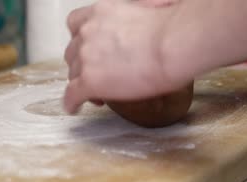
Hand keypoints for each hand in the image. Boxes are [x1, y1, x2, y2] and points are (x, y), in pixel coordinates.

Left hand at [64, 0, 186, 113]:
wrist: (173, 44)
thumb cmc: (171, 28)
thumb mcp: (150, 8)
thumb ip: (140, 12)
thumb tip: (157, 10)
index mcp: (102, 11)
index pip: (77, 24)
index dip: (82, 40)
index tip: (89, 48)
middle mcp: (88, 32)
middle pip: (73, 51)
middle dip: (82, 62)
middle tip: (97, 72)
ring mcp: (86, 57)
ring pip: (73, 74)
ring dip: (81, 82)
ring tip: (96, 93)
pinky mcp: (89, 81)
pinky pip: (72, 95)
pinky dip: (73, 103)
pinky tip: (75, 107)